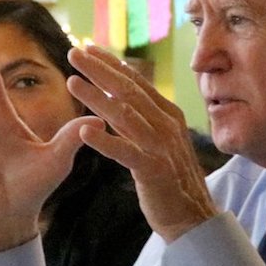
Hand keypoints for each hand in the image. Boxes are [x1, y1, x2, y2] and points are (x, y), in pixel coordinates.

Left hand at [67, 46, 216, 240]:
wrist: (193, 217)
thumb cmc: (171, 178)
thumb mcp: (160, 140)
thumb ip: (144, 117)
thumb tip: (121, 92)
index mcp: (167, 115)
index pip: (136, 82)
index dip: (111, 63)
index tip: (89, 48)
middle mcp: (165, 125)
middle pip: (128, 90)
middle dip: (99, 70)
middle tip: (73, 52)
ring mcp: (160, 147)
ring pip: (124, 115)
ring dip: (96, 97)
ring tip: (72, 82)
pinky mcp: (153, 170)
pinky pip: (125, 152)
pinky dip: (104, 141)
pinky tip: (83, 133)